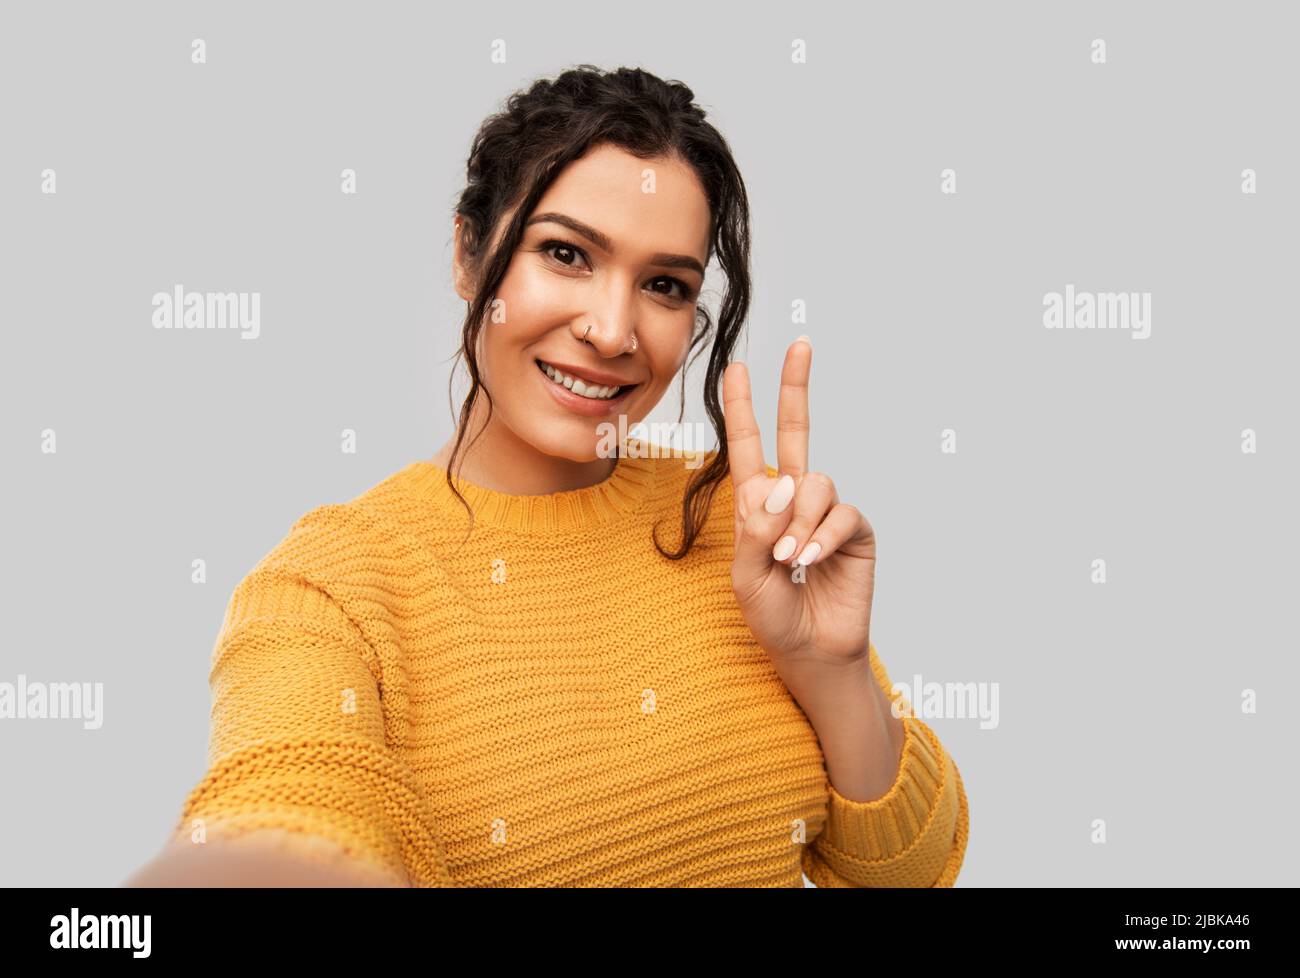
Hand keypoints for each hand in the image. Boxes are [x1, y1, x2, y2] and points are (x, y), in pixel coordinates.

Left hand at [721, 338, 876, 674]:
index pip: (748, 448)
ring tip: (790, 560)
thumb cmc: (772, 616)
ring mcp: (826, 512)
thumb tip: (784, 481)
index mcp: (756, 505)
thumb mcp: (746, 576)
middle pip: (796, 432)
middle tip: (802, 344)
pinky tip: (811, 561)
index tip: (736, 368)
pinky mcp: (855, 531)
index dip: (742, 408)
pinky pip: (841, 514)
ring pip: (814, 483)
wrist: (810, 652)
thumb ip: (757, 529)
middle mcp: (792, 499)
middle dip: (796, 387)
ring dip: (799, 520)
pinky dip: (821, 537)